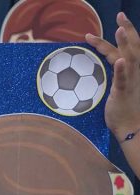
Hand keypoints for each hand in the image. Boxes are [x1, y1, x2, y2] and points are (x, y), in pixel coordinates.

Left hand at [87, 12, 139, 136]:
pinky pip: (124, 79)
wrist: (132, 127)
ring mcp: (132, 81)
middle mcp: (135, 72)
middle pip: (133, 47)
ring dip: (125, 44)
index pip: (128, 48)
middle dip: (127, 30)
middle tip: (120, 15)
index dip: (124, 33)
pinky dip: (122, 69)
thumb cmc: (124, 108)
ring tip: (119, 30)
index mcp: (133, 70)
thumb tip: (111, 65)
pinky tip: (120, 60)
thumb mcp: (121, 87)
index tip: (119, 21)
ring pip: (130, 58)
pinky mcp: (125, 92)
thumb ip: (117, 74)